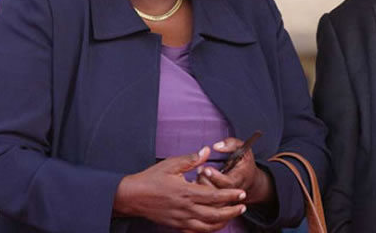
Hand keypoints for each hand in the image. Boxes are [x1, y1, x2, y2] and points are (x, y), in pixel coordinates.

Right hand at [113, 146, 246, 231]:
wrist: (132, 196)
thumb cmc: (151, 179)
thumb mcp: (171, 164)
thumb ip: (192, 159)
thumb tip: (207, 150)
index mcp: (186, 192)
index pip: (215, 196)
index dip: (230, 196)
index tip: (242, 194)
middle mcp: (186, 208)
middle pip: (215, 214)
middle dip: (232, 211)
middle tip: (242, 206)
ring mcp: (181, 219)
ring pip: (207, 226)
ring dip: (223, 222)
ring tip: (232, 215)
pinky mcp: (176, 225)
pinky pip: (196, 231)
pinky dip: (209, 229)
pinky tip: (214, 224)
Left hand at [197, 138, 273, 204]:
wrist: (250, 180)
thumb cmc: (245, 163)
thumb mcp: (243, 148)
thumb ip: (231, 144)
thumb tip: (216, 146)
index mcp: (239, 178)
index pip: (227, 182)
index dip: (215, 176)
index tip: (206, 168)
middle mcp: (232, 192)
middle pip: (216, 192)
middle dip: (205, 180)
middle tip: (200, 169)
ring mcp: (226, 199)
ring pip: (210, 199)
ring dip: (201, 186)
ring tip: (199, 174)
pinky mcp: (220, 202)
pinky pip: (207, 202)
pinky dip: (200, 192)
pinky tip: (197, 182)